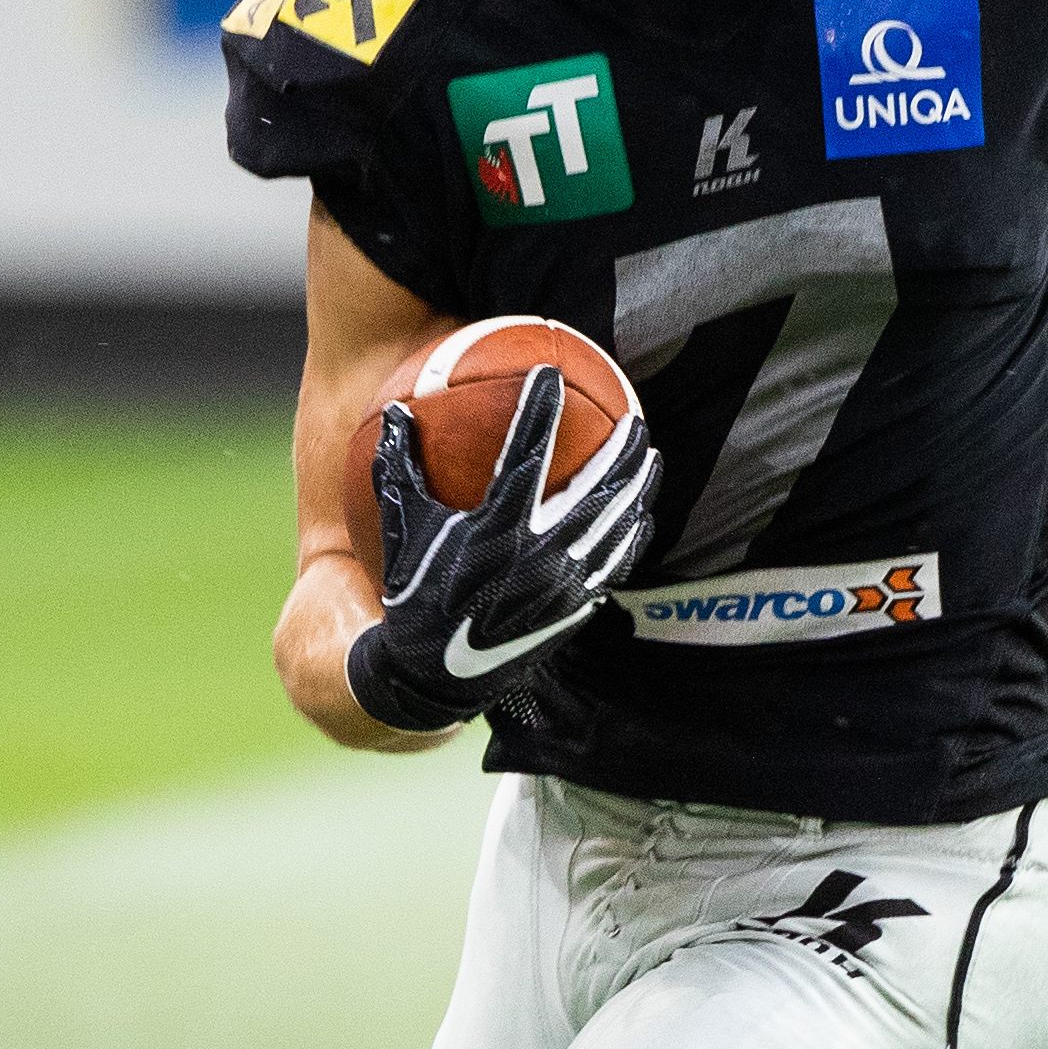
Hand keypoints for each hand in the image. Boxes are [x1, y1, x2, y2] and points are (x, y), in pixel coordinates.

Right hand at [340, 363, 657, 734]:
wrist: (433, 675)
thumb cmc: (412, 593)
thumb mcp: (400, 530)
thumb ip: (399, 469)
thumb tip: (395, 410)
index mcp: (493, 530)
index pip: (525, 456)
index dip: (539, 411)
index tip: (549, 373)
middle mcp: (536, 555)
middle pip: (594, 491)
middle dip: (619, 452)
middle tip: (635, 418)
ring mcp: (562, 585)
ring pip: (615, 527)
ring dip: (637, 488)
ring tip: (652, 455)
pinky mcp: (574, 608)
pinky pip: (614, 564)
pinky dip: (632, 536)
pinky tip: (642, 515)